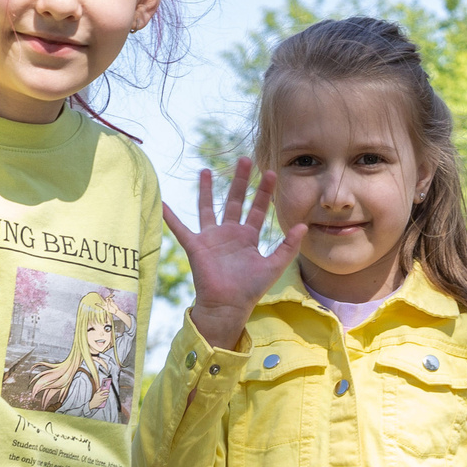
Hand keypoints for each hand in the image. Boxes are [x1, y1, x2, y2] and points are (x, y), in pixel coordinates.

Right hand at [164, 158, 304, 352]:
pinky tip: (162, 203)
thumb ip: (288, 246)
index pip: (257, 209)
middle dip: (240, 181)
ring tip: (206, 170)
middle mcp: (229, 233)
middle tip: (245, 159)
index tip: (270, 173)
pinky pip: (180, 229)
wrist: (228, 306)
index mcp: (248, 237)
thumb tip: (303, 226)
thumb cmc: (250, 289)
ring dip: (207, 190)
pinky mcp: (196, 246)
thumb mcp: (274, 266)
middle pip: (235, 201)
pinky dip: (171, 217)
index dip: (263, 192)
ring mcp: (211, 238)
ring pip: (208, 208)